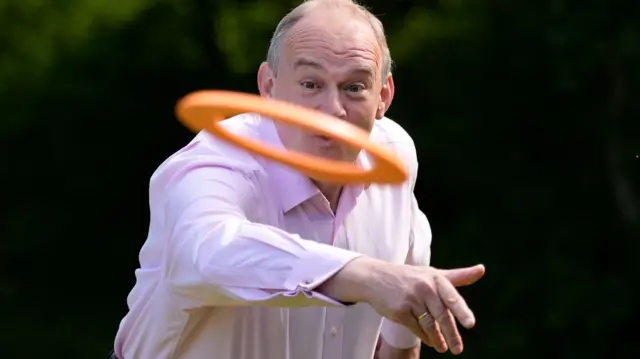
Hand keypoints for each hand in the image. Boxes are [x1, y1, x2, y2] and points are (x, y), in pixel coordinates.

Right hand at [318, 258, 484, 354]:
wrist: (375, 278)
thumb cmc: (409, 277)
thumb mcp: (432, 274)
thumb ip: (457, 276)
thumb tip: (482, 270)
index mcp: (435, 278)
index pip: (452, 297)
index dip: (462, 311)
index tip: (470, 324)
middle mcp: (424, 287)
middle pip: (442, 316)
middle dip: (451, 334)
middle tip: (458, 349)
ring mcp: (411, 299)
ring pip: (429, 325)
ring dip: (437, 339)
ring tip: (443, 348)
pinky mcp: (400, 311)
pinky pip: (416, 328)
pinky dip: (424, 336)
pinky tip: (430, 341)